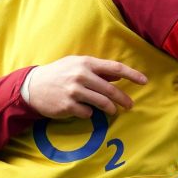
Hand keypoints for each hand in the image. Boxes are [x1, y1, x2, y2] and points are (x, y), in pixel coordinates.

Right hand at [25, 56, 147, 118]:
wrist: (33, 86)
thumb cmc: (58, 74)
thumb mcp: (76, 65)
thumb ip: (97, 70)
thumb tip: (118, 77)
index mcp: (85, 63)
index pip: (115, 68)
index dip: (132, 75)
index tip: (144, 81)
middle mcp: (81, 76)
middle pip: (111, 90)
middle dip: (123, 99)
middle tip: (130, 105)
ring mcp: (74, 91)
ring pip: (102, 103)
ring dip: (110, 109)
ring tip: (112, 111)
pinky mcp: (68, 105)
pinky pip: (87, 113)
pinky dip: (89, 113)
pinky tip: (84, 110)